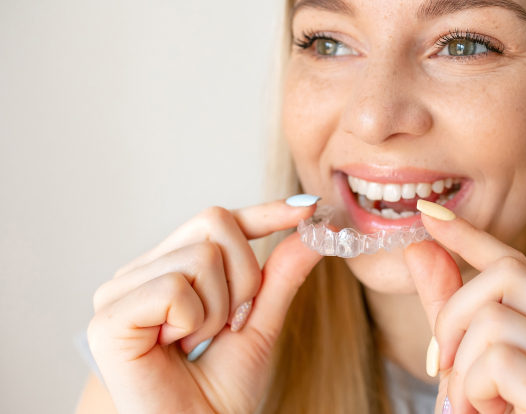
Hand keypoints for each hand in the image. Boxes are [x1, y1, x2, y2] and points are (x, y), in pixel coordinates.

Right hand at [87, 200, 321, 413]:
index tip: (307, 209)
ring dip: (219, 310)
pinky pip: (174, 288)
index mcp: (172, 268)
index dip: (264, 211)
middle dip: (244, 277)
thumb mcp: (261, 325)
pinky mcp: (109, 316)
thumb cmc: (221, 390)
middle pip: (214, 222)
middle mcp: (142, 271)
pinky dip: (191, 322)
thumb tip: (313, 230)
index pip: (220, 221)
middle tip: (229, 324)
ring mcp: (120, 290)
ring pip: (201, 255)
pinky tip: (173, 348)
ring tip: (195, 342)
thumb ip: (281, 277)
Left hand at [404, 202, 525, 413]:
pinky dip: (473, 391)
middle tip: (446, 372)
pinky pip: (499, 359)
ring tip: (476, 409)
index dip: (469, 237)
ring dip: (463, 371)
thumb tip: (422, 247)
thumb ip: (446, 309)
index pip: (516, 265)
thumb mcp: (462, 367)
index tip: (429, 215)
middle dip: (453, 318)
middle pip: (506, 278)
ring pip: (494, 319)